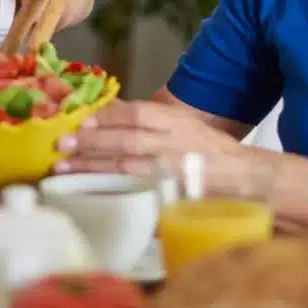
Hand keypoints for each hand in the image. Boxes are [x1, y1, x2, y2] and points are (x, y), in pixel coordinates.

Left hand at [55, 100, 275, 198]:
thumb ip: (148, 120)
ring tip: (63, 169)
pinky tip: (89, 192)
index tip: (81, 120)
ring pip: (126, 168)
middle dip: (91, 142)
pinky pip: (136, 193)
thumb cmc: (208, 150)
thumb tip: (105, 111)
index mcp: (177, 121)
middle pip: (126, 140)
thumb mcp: (182, 124)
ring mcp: (173, 173)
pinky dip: (111, 192)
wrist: (246, 179)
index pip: (138, 112)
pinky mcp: (172, 197)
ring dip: (92, 168)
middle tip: (61, 144)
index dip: (108, 116)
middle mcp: (175, 144)